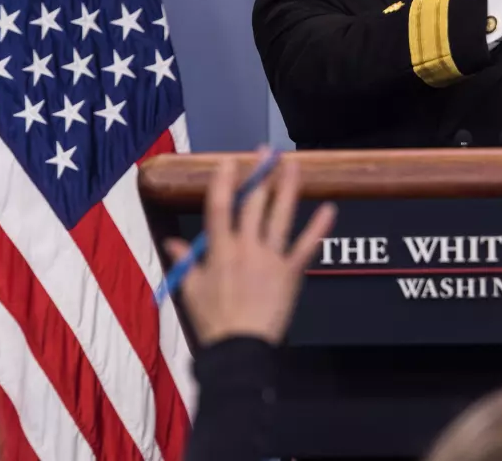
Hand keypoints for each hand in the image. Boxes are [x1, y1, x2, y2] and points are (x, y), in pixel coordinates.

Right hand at [164, 151, 336, 345]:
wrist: (239, 349)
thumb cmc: (213, 321)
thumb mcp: (191, 289)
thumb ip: (184, 261)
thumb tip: (171, 241)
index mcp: (219, 251)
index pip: (219, 207)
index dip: (224, 182)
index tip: (229, 161)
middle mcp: (245, 248)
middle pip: (252, 204)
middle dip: (259, 175)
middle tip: (266, 152)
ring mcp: (270, 258)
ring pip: (280, 216)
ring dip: (288, 187)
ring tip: (294, 164)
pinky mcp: (291, 272)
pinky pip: (306, 246)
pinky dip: (319, 227)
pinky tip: (330, 208)